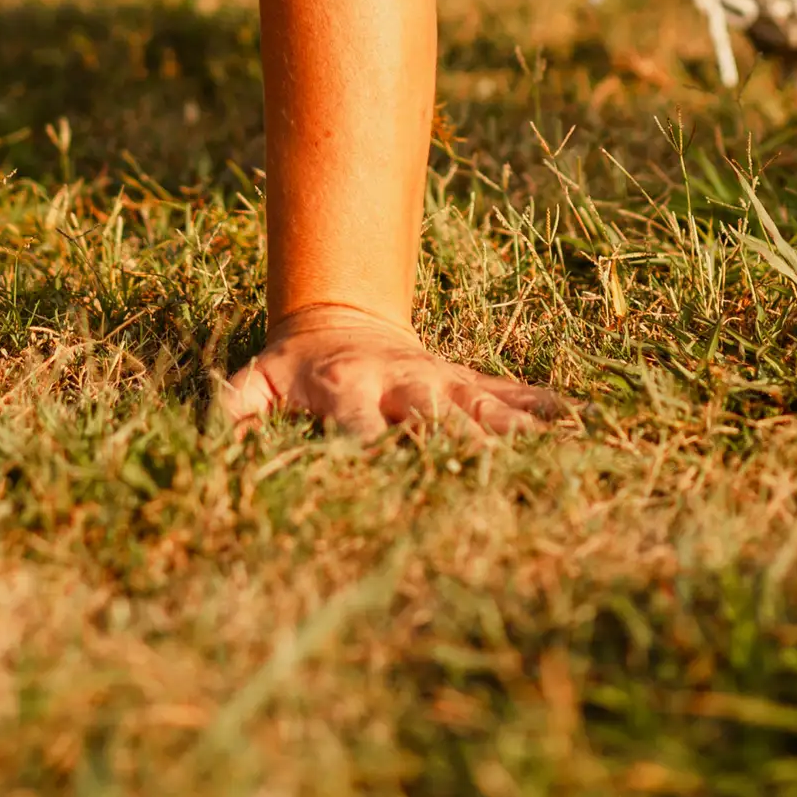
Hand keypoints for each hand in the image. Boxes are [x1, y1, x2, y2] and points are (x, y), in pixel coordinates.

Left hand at [218, 302, 569, 441]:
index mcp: (348, 389)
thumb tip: (213, 446)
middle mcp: (403, 384)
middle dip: (463, 444)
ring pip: (485, 405)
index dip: (373, 448)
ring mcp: (442, 381)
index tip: (391, 475)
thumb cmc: (295, 368)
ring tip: (559, 451)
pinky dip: (546, 409)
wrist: (340, 317)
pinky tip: (583, 424)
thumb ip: (234, 409)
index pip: (361, 425)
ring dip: (516, 429)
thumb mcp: (257, 382)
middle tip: (493, 479)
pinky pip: (514, 393)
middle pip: (436, 416)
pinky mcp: (469, 380)